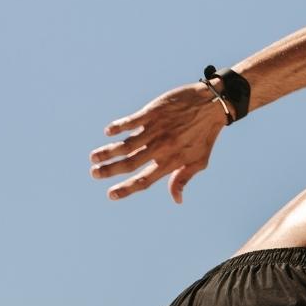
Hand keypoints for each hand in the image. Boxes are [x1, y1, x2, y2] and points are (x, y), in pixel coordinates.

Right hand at [89, 83, 226, 202]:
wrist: (212, 105)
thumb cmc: (205, 135)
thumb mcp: (199, 161)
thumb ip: (183, 179)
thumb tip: (177, 200)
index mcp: (171, 162)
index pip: (144, 180)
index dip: (127, 189)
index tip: (110, 195)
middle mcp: (160, 148)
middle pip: (129, 163)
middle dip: (109, 171)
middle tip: (94, 173)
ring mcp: (155, 130)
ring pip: (126, 144)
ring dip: (107, 152)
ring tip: (93, 157)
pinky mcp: (152, 113)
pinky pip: (131, 121)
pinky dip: (119, 126)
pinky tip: (108, 131)